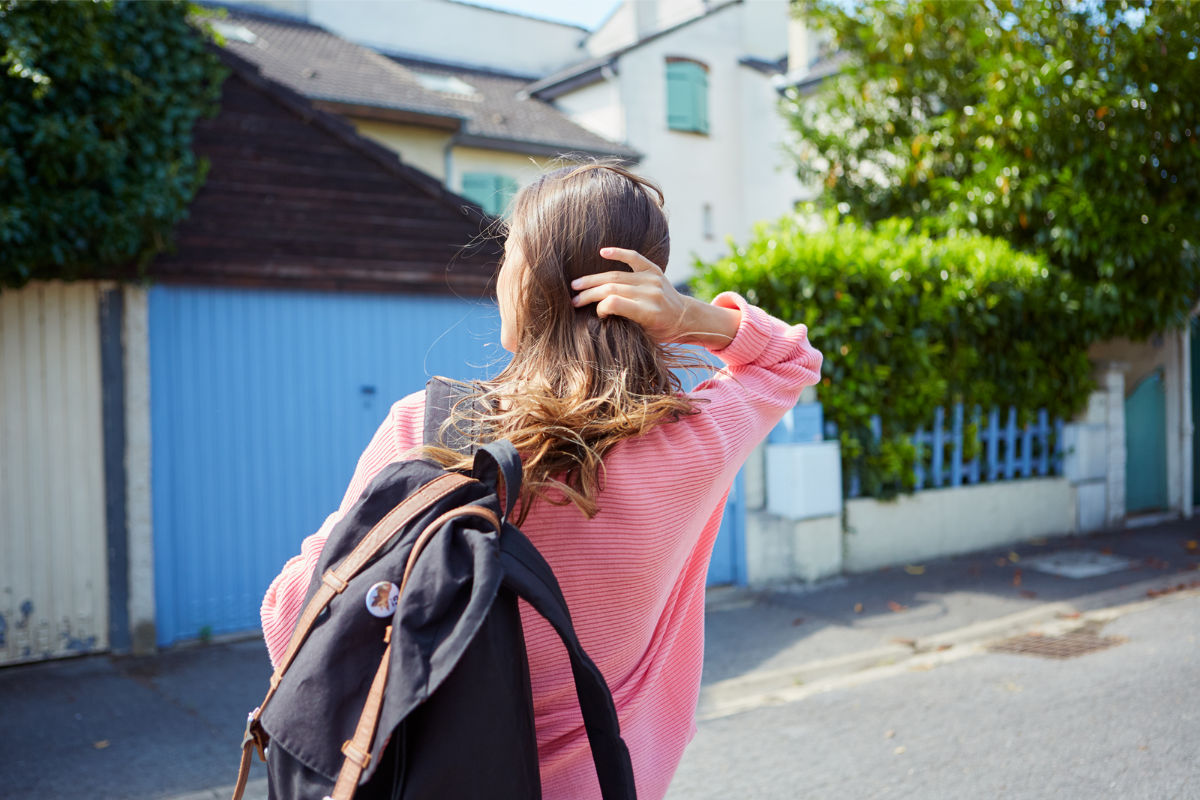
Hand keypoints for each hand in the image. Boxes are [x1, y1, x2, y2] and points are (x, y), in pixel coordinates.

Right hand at [571, 247, 740, 347]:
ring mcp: (652, 279)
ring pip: (616, 275)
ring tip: (577, 285)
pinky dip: (618, 253)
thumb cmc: (661, 332)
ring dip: (594, 280)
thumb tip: (599, 313)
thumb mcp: (643, 337)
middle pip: (612, 288)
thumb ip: (625, 323)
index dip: (600, 307)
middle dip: (590, 294)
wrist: (685, 318)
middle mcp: (651, 293)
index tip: (596, 314)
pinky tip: (602, 252)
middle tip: (573, 300)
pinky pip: (634, 257)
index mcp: (649, 312)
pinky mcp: (654, 270)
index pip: (615, 303)